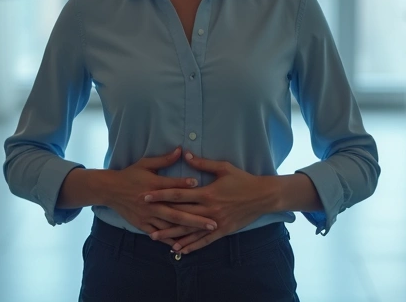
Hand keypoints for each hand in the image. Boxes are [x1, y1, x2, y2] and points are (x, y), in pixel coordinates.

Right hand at [99, 147, 217, 240]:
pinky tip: (182, 245)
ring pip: (170, 225)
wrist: (110, 190)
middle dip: (196, 219)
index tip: (201, 187)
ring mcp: (148, 215)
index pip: (173, 187)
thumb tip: (181, 150)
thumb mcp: (145, 163)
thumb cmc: (130, 175)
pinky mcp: (142, 224)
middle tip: (213, 224)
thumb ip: (164, 160)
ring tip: (202, 235)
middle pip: (177, 212)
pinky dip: (169, 240)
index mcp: (154, 186)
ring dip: (187, 231)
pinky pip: (158, 233)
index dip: (186, 186)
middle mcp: (152, 203)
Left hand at [139, 152, 277, 254]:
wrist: (263, 196)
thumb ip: (202, 163)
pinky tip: (179, 249)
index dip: (161, 195)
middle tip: (143, 219)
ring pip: (189, 231)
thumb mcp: (224, 167)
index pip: (179, 195)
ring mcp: (215, 222)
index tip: (146, 196)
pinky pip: (204, 241)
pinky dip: (191, 245)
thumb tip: (184, 154)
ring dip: (171, 235)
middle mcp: (209, 209)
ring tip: (155, 237)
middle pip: (180, 214)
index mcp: (207, 193)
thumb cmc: (243, 180)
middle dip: (160, 216)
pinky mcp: (222, 231)